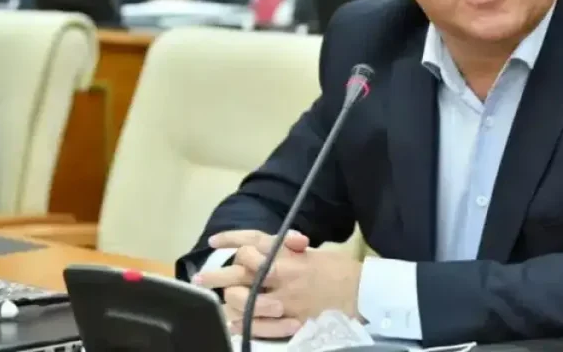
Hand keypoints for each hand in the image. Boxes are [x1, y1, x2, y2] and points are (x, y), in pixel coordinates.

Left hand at [194, 229, 362, 338]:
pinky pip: (260, 324)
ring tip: (218, 299)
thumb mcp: (314, 253)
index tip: (215, 241)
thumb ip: (288, 251)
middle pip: (243, 271)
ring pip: (246, 298)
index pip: (256, 241)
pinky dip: (244, 323)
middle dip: (217, 273)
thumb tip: (267, 247)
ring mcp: (286, 300)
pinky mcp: (291, 320)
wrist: (363, 294)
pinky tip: (232, 322)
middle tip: (199, 277)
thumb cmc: (340, 270)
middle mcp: (284, 275)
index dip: (233, 239)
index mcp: (291, 255)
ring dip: (229, 298)